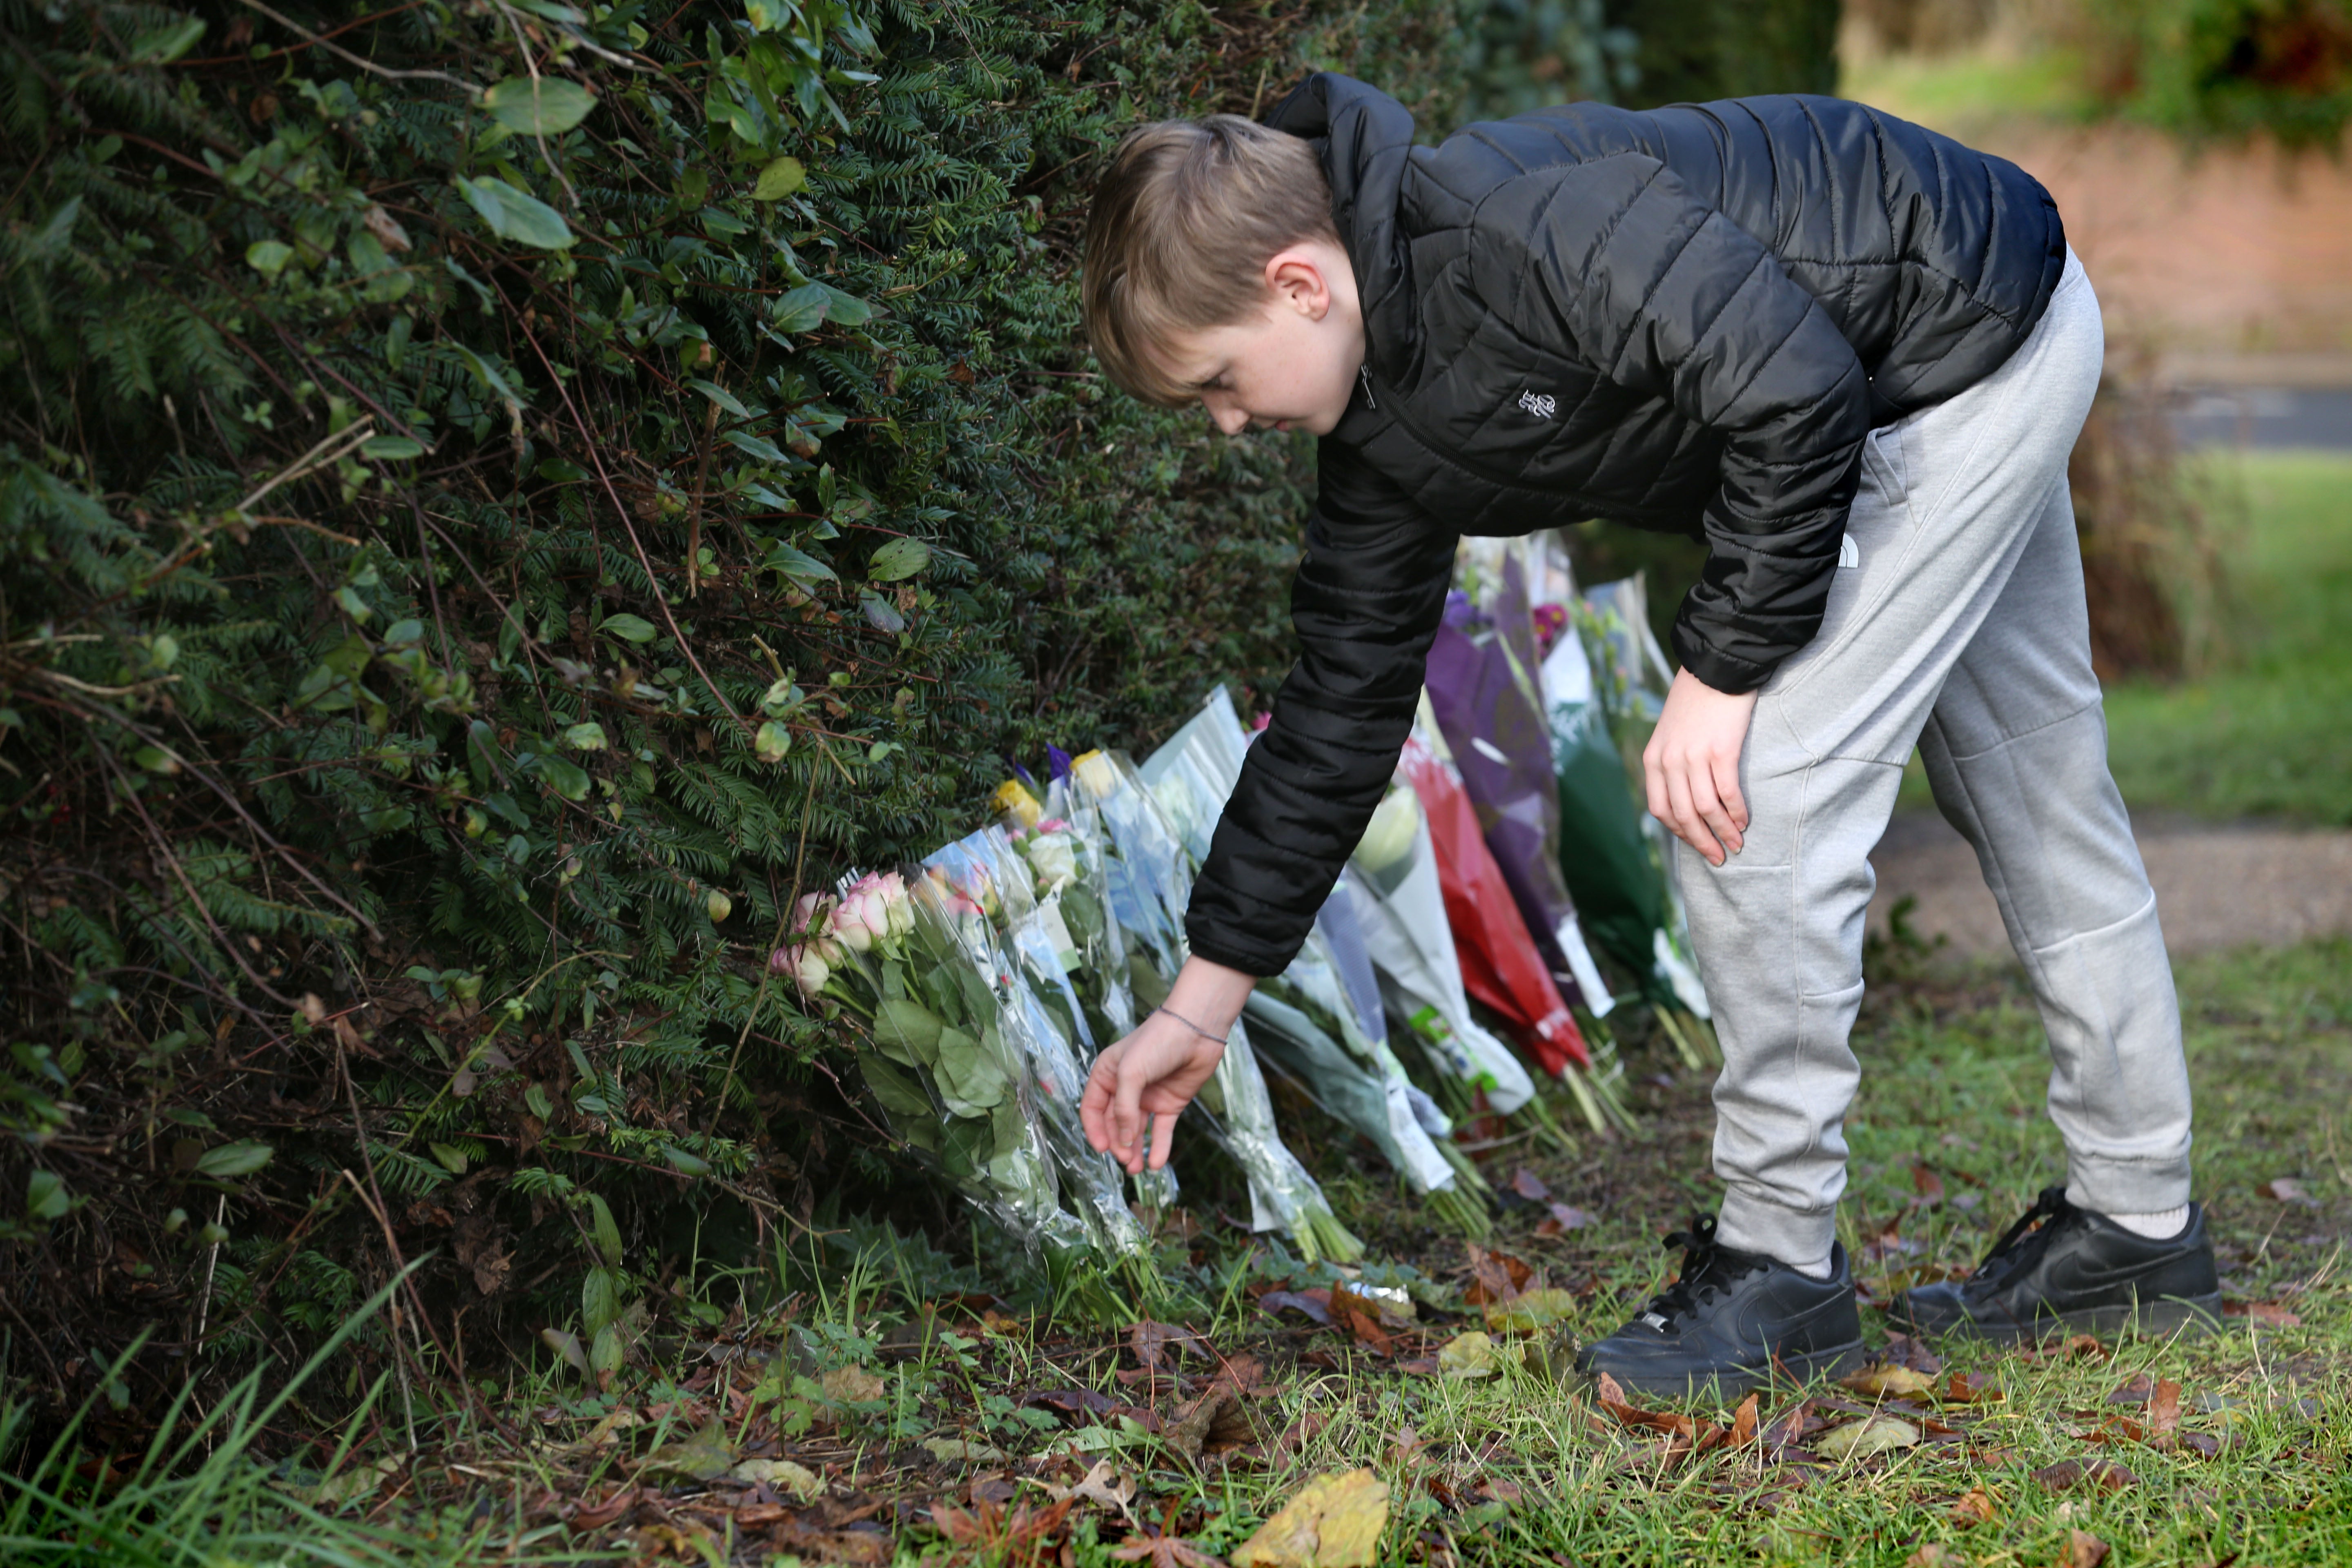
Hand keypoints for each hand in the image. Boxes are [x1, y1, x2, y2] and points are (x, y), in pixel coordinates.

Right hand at [1081, 956, 1252, 1173]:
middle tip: (1124, 1161)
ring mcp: (1148, 1096)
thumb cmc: (1157, 1042)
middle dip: (1117, 1143)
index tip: (1102, 1149)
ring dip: (1134, 1150)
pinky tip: (1156, 1164)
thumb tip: (1121, 1140)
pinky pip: (1161, 1130)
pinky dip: (1159, 1147)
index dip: (1095, 1130)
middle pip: (1115, 1123)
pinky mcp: (1170, 1104)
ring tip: (1135, 1170)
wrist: (1197, 1030)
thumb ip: (1123, 1108)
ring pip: (1137, 1130)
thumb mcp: (1130, 1073)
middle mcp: (1126, 1087)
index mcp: (1107, 1075)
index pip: (1092, 1108)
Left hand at [1642, 668, 1759, 867]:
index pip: (1660, 809)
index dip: (1679, 832)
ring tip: (1736, 844)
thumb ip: (1671, 763)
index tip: (1696, 843)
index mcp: (1653, 759)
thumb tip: (1685, 797)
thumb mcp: (1670, 733)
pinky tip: (1744, 821)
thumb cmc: (1696, 701)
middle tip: (1718, 857)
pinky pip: (1727, 793)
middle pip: (1683, 815)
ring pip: (1706, 809)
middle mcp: (1669, 761)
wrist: (1716, 667)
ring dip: (1723, 832)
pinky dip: (1737, 812)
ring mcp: (1694, 757)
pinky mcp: (1721, 751)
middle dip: (1701, 841)